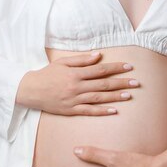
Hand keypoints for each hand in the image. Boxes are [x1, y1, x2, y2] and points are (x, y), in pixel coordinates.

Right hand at [15, 53, 139, 115]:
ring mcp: (74, 100)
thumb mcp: (63, 63)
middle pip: (103, 85)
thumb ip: (82, 60)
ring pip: (98, 98)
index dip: (115, 68)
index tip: (129, 67)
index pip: (100, 70)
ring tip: (129, 95)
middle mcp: (76, 87)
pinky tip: (114, 111)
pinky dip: (102, 111)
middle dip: (121, 83)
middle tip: (136, 82)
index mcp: (75, 73)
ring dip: (115, 97)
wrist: (30, 90)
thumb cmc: (47, 74)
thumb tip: (99, 55)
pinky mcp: (70, 110)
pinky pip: (89, 111)